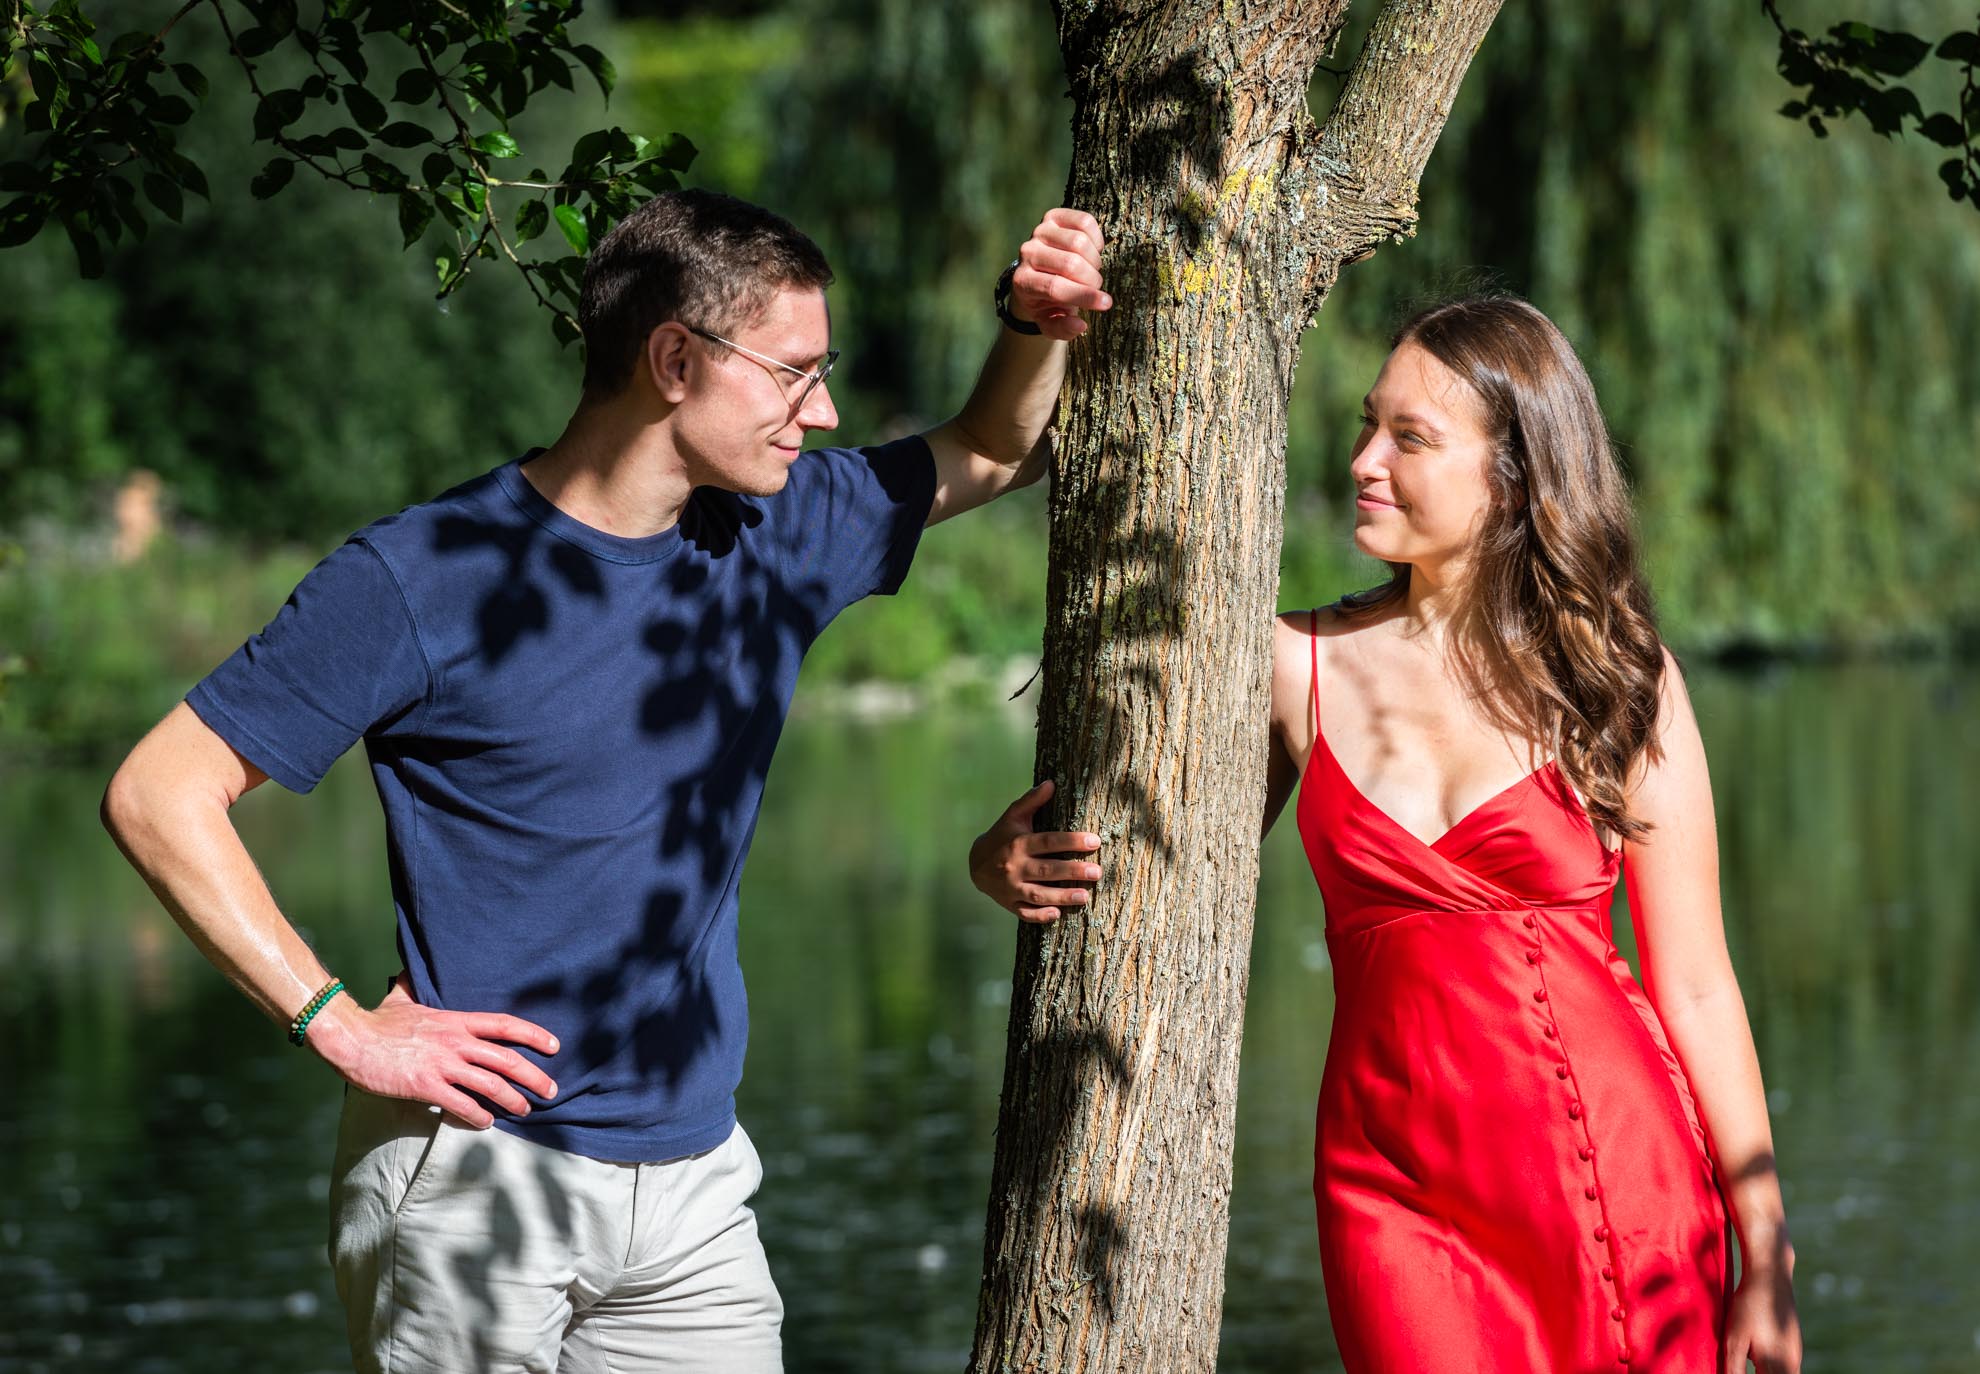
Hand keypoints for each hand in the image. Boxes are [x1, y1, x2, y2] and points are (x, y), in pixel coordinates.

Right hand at [307, 970, 560, 1128]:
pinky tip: (486, 1122)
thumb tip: (409, 970)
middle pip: (506, 1059)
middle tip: (551, 1091)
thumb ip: (413, 987)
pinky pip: (461, 1103)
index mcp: (455, 1021)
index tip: (554, 1046)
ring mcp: (441, 1064)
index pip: (504, 1025)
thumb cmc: (377, 1021)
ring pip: (490, 1083)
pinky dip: (478, 1114)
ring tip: (525, 1110)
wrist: (351, 1038)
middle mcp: (455, 1041)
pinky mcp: (425, 1085)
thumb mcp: (402, 997)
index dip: (533, 1035)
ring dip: (512, 1100)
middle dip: (534, 1076)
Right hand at [968, 779, 1102, 922]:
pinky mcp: (1009, 904)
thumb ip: (1031, 800)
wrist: (976, 864)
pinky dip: (1039, 915)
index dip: (1071, 841)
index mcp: (1018, 844)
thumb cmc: (1002, 836)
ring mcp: (1011, 888)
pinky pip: (1025, 913)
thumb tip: (1051, 783)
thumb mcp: (1013, 816)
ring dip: (1062, 897)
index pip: (1048, 842)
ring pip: (1038, 895)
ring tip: (1085, 897)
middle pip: (1047, 870)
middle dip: (1073, 871)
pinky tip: (1057, 914)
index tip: (1095, 841)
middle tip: (1097, 872)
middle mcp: (1014, 867)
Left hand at [1010, 208, 1111, 341]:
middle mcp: (1027, 253)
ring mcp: (1039, 231)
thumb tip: (1080, 325)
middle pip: (1071, 264)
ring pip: (1080, 242)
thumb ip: (1063, 329)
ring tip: (1091, 271)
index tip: (1106, 304)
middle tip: (1095, 287)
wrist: (1037, 275)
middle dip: (1092, 280)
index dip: (1084, 296)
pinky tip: (1093, 252)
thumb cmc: (1047, 303)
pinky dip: (1096, 239)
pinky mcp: (1053, 216)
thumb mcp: (1051, 323)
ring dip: (1095, 261)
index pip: (1055, 288)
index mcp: (1023, 282)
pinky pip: (1085, 221)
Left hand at [1722, 1251, 1800, 1373]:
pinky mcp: (1794, 1343)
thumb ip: (1735, 1368)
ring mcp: (1796, 1352)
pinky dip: (1773, 1368)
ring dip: (1768, 1372)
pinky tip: (1757, 1358)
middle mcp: (1792, 1362)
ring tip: (1752, 1359)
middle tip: (1748, 1362)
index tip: (1743, 1372)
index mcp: (1778, 1365)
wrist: (1771, 1275)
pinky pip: (1787, 1366)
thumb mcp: (1734, 1338)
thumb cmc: (1748, 1306)